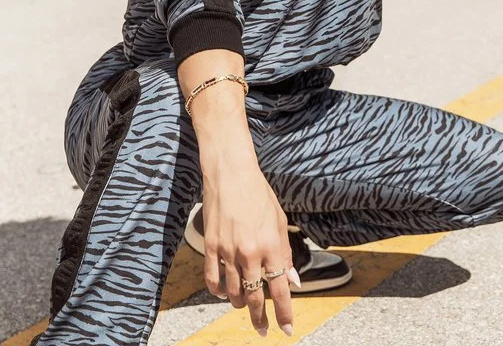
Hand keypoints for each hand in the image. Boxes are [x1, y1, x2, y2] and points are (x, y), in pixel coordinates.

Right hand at [201, 158, 295, 337]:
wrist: (231, 172)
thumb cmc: (258, 193)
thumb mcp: (279, 220)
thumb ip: (285, 253)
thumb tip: (292, 280)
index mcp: (271, 245)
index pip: (279, 289)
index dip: (284, 313)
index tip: (286, 329)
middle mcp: (250, 252)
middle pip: (255, 297)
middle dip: (260, 318)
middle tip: (262, 329)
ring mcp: (227, 250)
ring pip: (233, 292)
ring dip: (240, 304)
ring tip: (245, 306)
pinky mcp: (210, 246)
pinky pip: (212, 279)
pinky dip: (218, 291)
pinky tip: (224, 294)